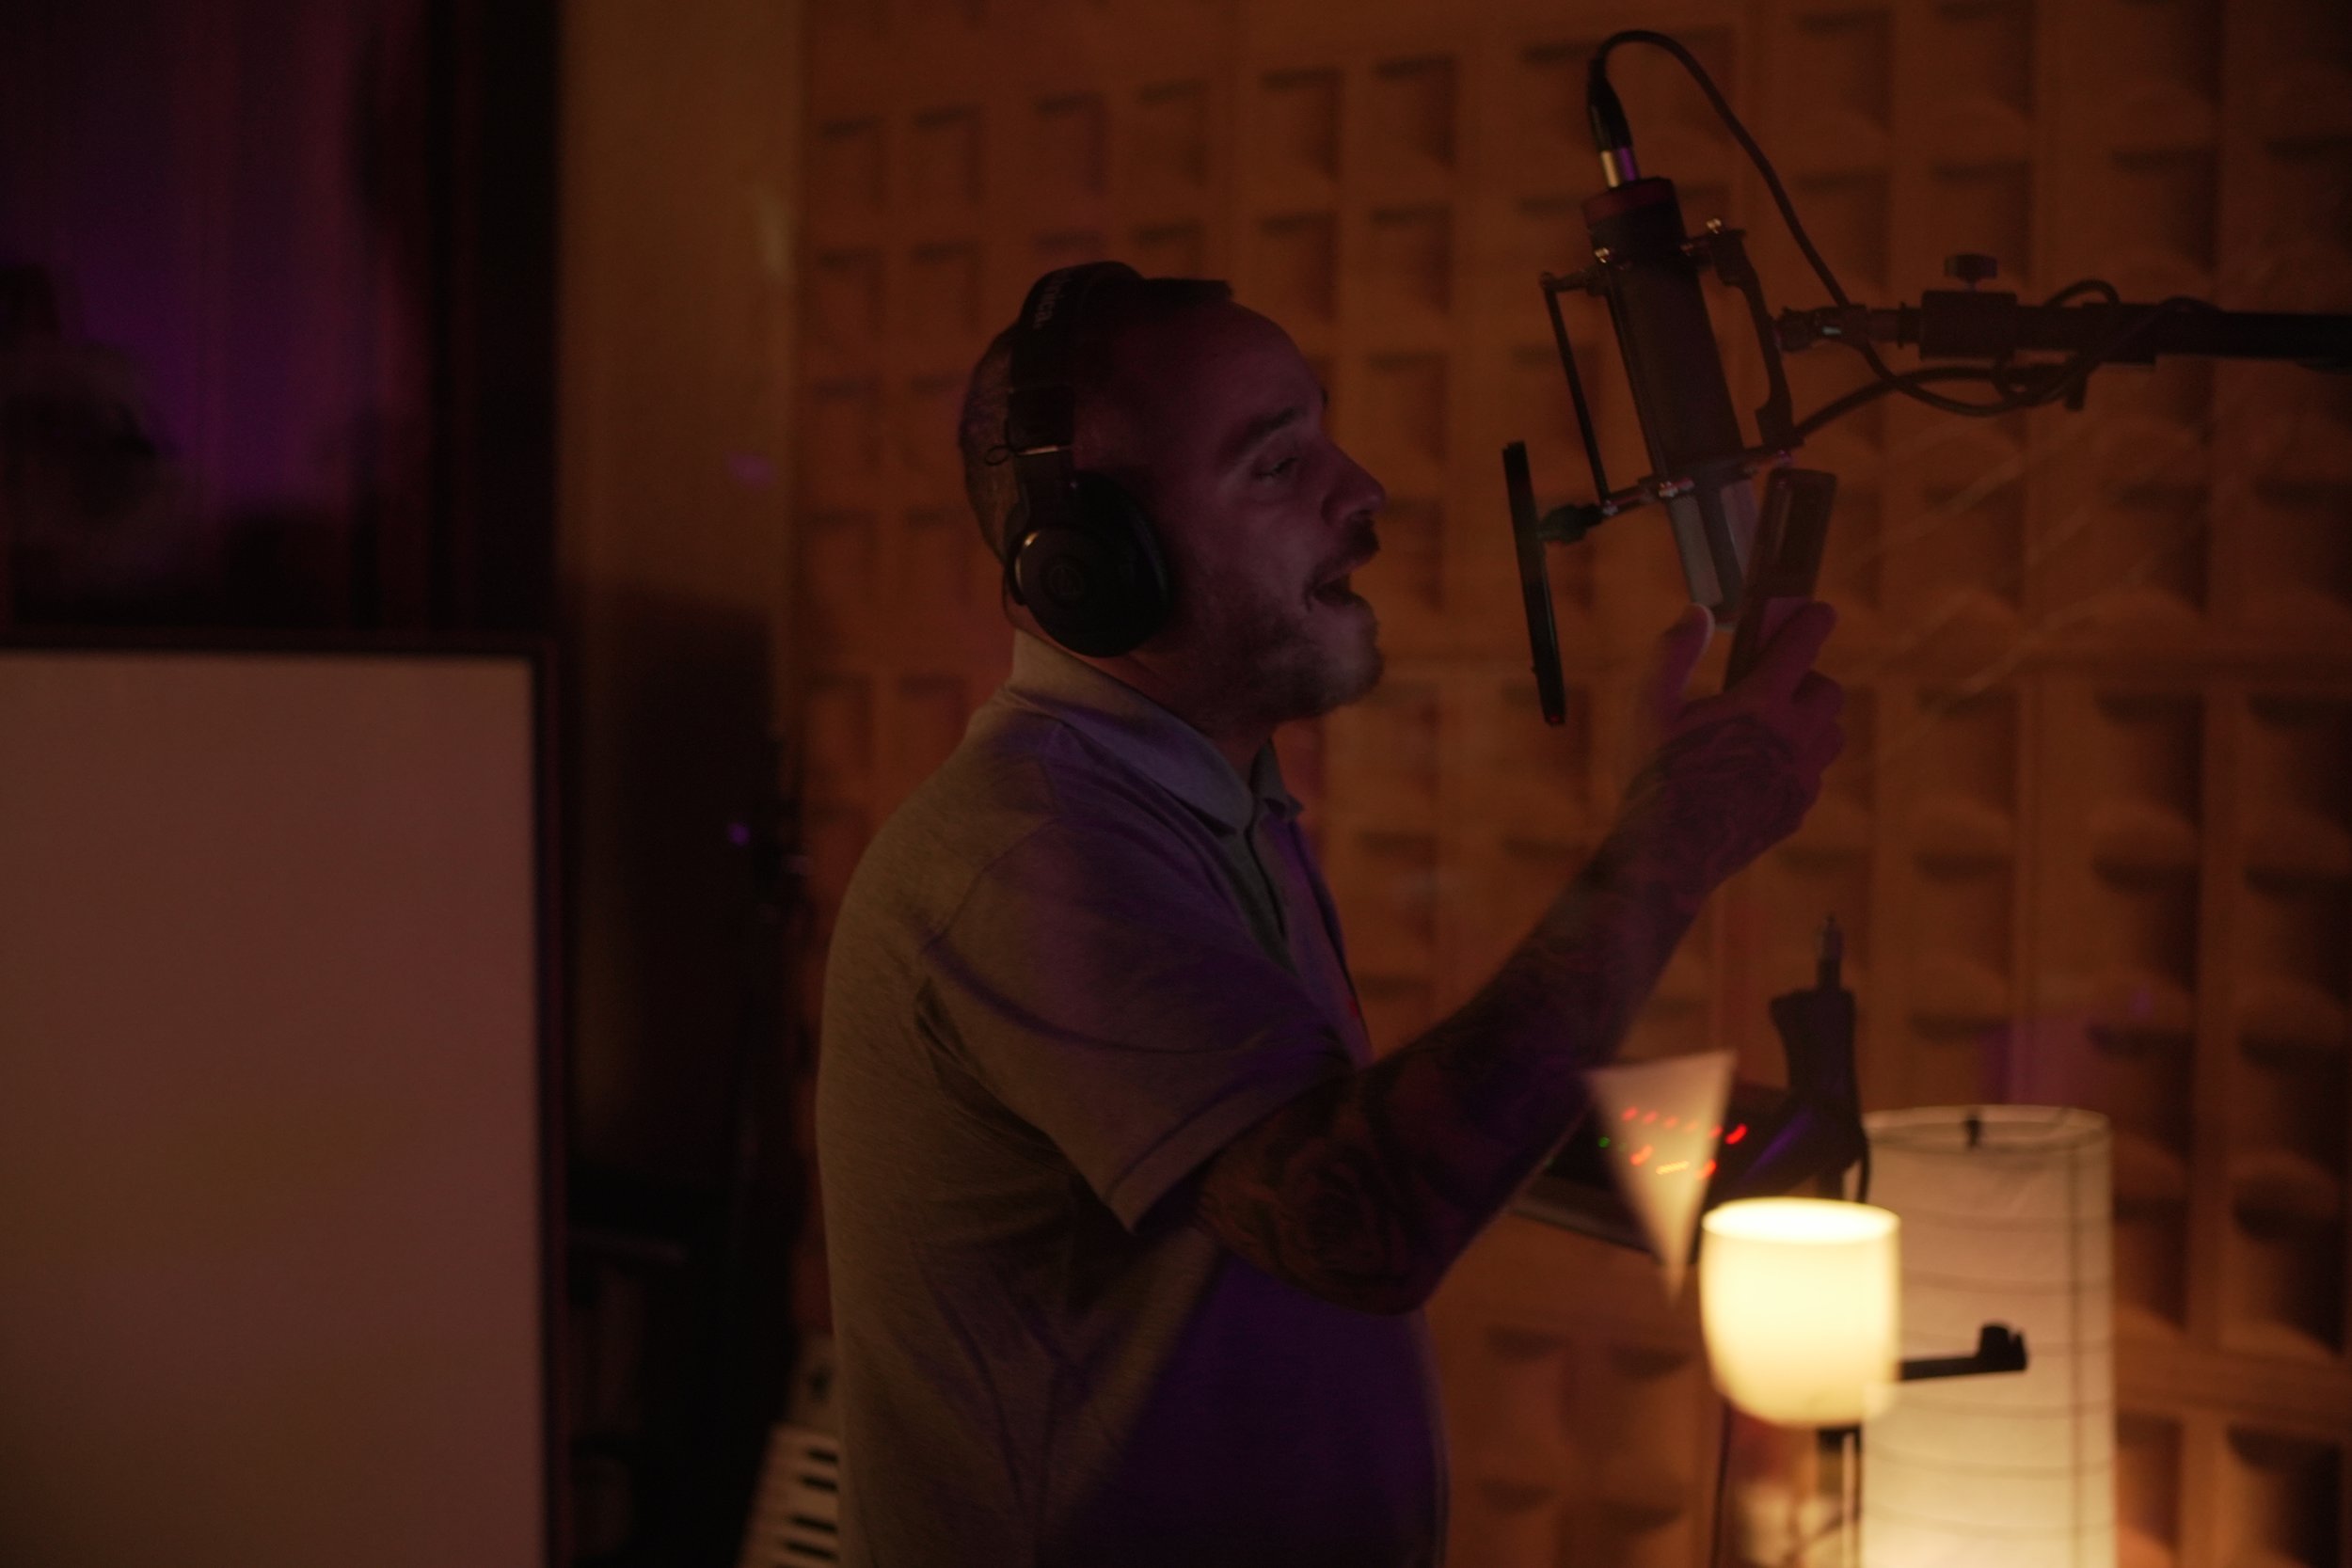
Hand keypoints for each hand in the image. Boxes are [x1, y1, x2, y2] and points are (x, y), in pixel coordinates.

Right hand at [1612, 600, 1844, 896]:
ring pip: (1831, 735)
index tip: (1820, 611)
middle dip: (1808, 678)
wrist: (1667, 856)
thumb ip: (1673, 653)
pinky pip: (1815, 775)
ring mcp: (1799, 778)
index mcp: (1759, 704)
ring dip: (1812, 721)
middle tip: (1775, 683)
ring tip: (1776, 726)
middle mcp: (1792, 738)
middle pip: (1829, 692)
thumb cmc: (1654, 777)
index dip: (1813, 622)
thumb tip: (1698, 612)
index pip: (1802, 647)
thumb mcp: (1649, 706)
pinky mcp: (1796, 811)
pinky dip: (1800, 762)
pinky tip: (1764, 767)